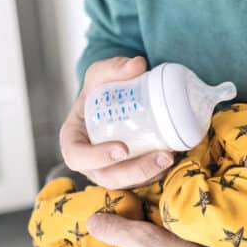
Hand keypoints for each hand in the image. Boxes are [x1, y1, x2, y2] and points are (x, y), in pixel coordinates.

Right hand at [59, 56, 174, 188]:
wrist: (113, 100)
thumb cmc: (100, 89)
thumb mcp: (101, 74)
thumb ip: (114, 67)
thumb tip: (138, 64)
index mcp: (73, 139)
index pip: (76, 155)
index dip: (96, 157)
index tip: (122, 148)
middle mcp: (89, 161)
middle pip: (107, 176)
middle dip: (136, 171)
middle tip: (162, 156)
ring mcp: (108, 170)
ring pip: (126, 182)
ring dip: (150, 174)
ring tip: (172, 157)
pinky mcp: (127, 173)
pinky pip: (140, 181)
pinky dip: (156, 174)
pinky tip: (173, 160)